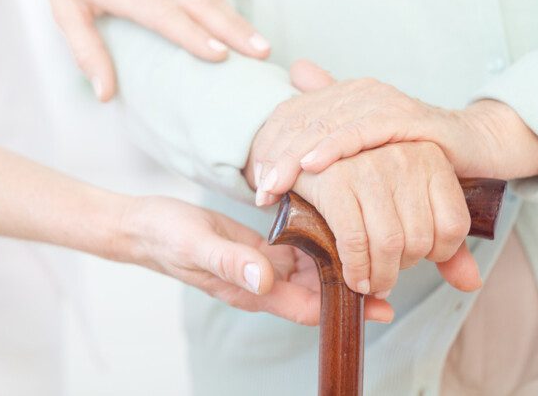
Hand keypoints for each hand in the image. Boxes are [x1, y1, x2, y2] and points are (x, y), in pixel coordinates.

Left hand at [20, 0, 270, 100]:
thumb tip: (105, 95)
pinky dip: (224, 4)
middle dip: (232, 29)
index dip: (191, 34)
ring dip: (236, 18)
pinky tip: (240, 24)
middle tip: (261, 53)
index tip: (220, 55)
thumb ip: (86, 51)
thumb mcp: (62, 9)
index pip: (161, 13)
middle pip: (196, 1)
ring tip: (261, 44)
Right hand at [118, 196, 393, 323]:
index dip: (342, 310)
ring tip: (372, 250)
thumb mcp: (196, 245)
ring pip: (306, 271)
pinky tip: (332, 229)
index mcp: (248, 287)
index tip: (381, 305)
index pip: (304, 307)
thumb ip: (229, 262)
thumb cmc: (167, 237)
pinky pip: (290, 250)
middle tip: (392, 273)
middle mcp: (259, 281)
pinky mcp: (253, 247)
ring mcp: (257, 264)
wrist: (145, 227)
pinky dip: (313, 244)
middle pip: (313, 292)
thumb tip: (266, 279)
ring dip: (336, 265)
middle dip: (350, 288)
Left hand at [254, 60, 537, 196]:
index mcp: (344, 95)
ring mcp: (381, 101)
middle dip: (275, 157)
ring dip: (294, 158)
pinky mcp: (406, 117)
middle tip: (259, 190)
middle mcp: (358, 93)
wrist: (470, 143)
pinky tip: (312, 165)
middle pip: (303, 121)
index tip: (256, 180)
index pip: (294, 116)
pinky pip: (362, 131)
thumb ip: (329, 126)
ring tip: (273, 185)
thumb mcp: (363, 141)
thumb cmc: (409, 148)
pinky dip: (335, 148)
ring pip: (324, 127)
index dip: (270, 147)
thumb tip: (296, 85)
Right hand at [290, 142, 481, 296]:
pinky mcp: (335, 181)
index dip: (438, 254)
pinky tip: (353, 276)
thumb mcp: (412, 202)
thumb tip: (471, 283)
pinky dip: (356, 268)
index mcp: (430, 158)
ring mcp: (369, 167)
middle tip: (386, 273)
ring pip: (390, 244)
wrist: (307, 154)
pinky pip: (354, 240)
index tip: (417, 258)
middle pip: (421, 239)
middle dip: (402, 268)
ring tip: (370, 280)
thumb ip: (445, 242)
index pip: (455, 225)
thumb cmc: (363, 185)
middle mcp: (403, 157)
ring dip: (379, 275)